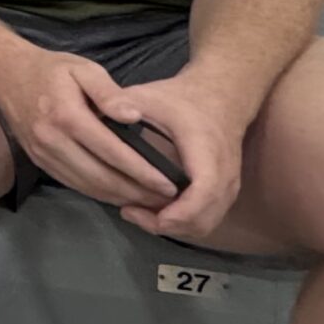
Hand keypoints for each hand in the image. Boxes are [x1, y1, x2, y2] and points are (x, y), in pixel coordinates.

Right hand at [0, 47, 179, 210]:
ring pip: (87, 186)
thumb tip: (135, 117)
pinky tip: (119, 194)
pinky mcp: (39, 161)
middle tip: (166, 200)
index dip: (143, 172)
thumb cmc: (51, 69)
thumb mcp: (84, 69)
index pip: (112, 152)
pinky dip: (99, 194)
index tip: (169, 184)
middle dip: (136, 192)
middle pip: (101, 177)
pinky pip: (73, 184)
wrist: (5, 75)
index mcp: (68, 116)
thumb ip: (110, 93)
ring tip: (148, 202)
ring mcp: (43, 154)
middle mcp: (53, 140)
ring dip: (119, 198)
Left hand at [98, 69, 248, 242]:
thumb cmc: (180, 99)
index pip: (203, 190)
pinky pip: (206, 219)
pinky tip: (153, 211)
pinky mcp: (225, 193)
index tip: (139, 210)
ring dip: (172, 226)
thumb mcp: (149, 96)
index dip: (177, 211)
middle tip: (129, 212)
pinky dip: (181, 223)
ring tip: (136, 212)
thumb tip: (94, 116)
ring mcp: (229, 186)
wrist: (220, 98)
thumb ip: (123, 105)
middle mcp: (225, 173)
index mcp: (206, 149)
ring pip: (205, 224)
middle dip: (166, 224)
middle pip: (204, 218)